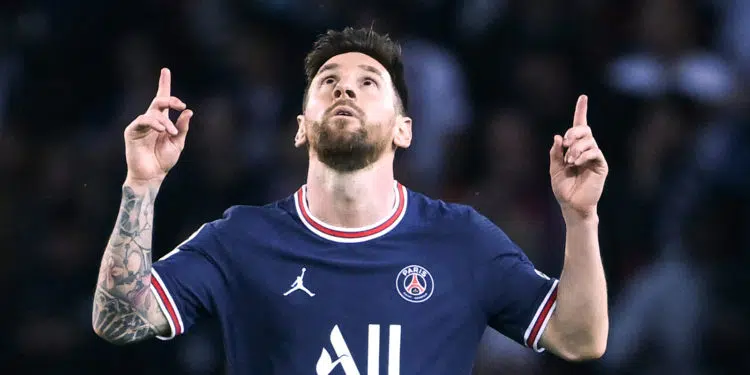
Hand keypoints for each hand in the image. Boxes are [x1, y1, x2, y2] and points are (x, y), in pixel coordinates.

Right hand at [124, 68, 192, 184]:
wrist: (152, 174)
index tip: (165, 70)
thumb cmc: (164, 160)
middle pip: (159, 101)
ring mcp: (140, 125)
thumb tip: (188, 111)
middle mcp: (151, 120)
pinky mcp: (132, 131)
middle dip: (170, 99)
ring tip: (171, 132)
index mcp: (162, 121)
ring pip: (153, 112)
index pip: (163, 99)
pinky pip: (143, 120)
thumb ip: (182, 127)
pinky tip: (163, 130)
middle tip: (180, 104)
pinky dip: (155, 124)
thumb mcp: (178, 142)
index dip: (164, 84)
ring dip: (165, 121)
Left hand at [549, 95, 607, 218]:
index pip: (579, 126)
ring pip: (589, 140)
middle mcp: (586, 149)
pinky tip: (575, 163)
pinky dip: (583, 155)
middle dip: (574, 132)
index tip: (583, 97)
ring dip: (576, 148)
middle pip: (585, 130)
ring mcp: (595, 157)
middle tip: (565, 143)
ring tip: (569, 161)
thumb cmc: (563, 189)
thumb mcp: (554, 169)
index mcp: (574, 148)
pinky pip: (595, 152)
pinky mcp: (601, 165)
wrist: (572, 205)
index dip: (581, 111)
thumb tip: (558, 137)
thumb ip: (555, 153)